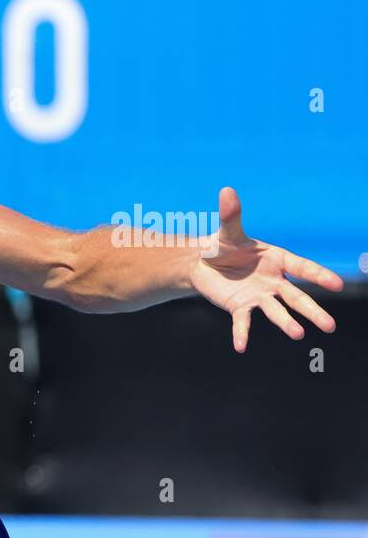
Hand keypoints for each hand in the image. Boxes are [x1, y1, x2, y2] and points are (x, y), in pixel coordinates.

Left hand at [190, 187, 343, 352]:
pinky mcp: (239, 306)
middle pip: (297, 297)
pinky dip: (241, 333)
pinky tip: (240, 347)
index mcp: (278, 259)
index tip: (336, 285)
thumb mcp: (227, 230)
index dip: (319, 276)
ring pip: (276, 311)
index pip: (303, 268)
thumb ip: (231, 214)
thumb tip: (226, 190)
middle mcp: (273, 281)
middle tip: (329, 326)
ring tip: (299, 335)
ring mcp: (258, 296)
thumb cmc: (223, 245)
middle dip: (313, 311)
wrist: (202, 262)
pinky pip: (242, 321)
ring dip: (287, 323)